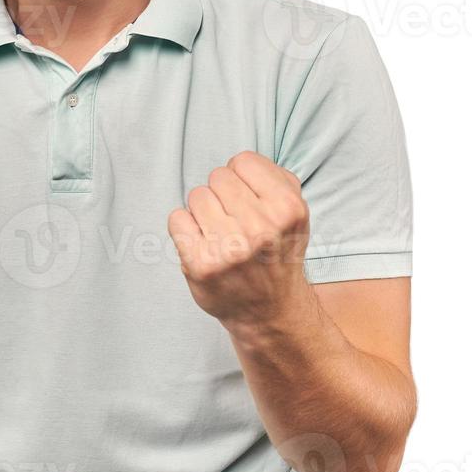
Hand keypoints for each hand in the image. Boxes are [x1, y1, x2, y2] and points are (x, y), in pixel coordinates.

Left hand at [166, 150, 312, 329]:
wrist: (270, 310)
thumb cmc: (277, 253)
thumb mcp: (295, 213)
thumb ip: (276, 177)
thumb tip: (239, 163)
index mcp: (287, 209)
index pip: (243, 161)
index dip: (242, 177)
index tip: (248, 199)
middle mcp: (260, 228)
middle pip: (218, 177)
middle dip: (222, 194)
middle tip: (234, 221)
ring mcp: (229, 248)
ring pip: (196, 196)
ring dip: (204, 212)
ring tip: (221, 234)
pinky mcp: (201, 264)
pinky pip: (177, 219)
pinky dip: (184, 228)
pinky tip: (202, 244)